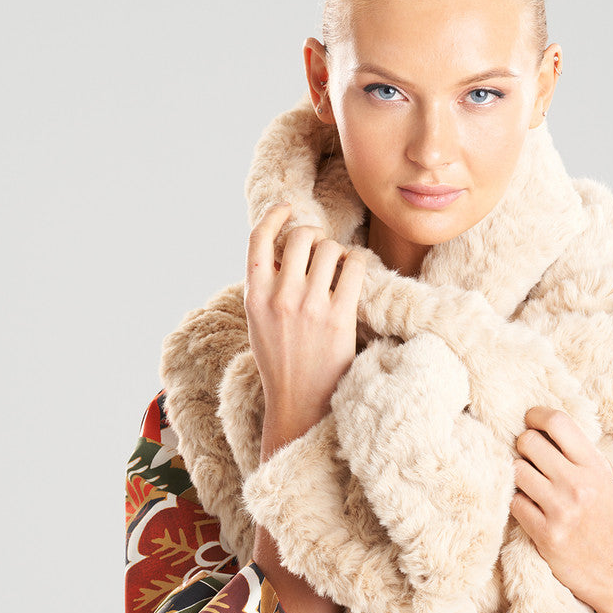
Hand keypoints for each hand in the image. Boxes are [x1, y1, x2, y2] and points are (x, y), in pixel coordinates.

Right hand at [244, 202, 368, 443]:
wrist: (299, 403)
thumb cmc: (281, 362)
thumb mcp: (258, 323)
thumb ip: (266, 289)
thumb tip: (285, 255)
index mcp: (255, 296)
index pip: (259, 240)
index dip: (275, 217)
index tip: (288, 209)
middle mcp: (279, 297)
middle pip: (300, 237)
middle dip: (314, 236)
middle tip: (322, 249)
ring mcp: (309, 306)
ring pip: (329, 248)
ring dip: (337, 251)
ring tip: (340, 267)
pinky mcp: (338, 317)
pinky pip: (354, 267)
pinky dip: (357, 262)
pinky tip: (355, 272)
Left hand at [509, 405, 612, 612]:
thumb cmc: (605, 519)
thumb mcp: (602, 479)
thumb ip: (576, 454)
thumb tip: (539, 425)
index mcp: (594, 465)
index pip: (557, 422)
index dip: (535, 415)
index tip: (529, 420)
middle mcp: (578, 483)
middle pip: (528, 442)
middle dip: (523, 447)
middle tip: (530, 458)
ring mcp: (560, 509)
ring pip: (516, 471)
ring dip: (519, 476)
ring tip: (532, 485)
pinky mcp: (545, 533)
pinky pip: (514, 502)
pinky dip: (518, 503)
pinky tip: (532, 509)